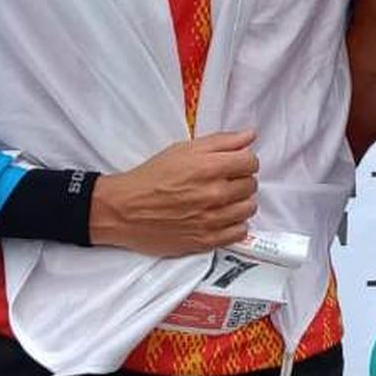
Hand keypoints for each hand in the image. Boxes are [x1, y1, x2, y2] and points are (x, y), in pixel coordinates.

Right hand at [89, 130, 258, 256]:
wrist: (123, 210)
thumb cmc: (151, 177)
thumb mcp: (184, 150)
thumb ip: (221, 142)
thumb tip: (250, 135)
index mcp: (209, 168)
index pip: (251, 162)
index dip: (244, 160)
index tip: (234, 164)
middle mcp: (213, 194)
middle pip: (251, 185)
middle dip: (240, 180)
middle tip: (224, 181)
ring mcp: (211, 220)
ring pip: (248, 209)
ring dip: (240, 202)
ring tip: (223, 200)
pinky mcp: (205, 241)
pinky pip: (239, 233)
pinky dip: (235, 225)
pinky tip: (222, 218)